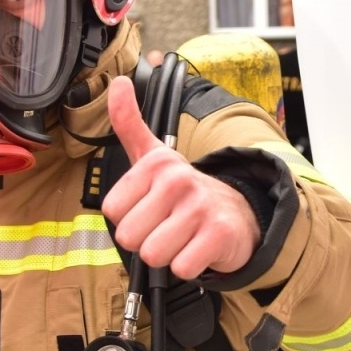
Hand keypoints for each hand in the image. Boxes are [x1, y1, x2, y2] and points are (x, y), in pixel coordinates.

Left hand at [101, 75, 261, 278]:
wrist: (238, 213)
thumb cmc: (185, 190)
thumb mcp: (155, 155)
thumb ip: (129, 122)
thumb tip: (118, 82)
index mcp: (156, 164)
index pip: (112, 210)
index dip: (128, 217)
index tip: (148, 208)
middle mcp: (177, 180)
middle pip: (129, 236)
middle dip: (145, 240)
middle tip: (165, 226)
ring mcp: (199, 206)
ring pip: (153, 254)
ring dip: (166, 255)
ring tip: (180, 238)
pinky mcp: (219, 234)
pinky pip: (180, 267)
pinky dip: (187, 266)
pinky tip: (197, 249)